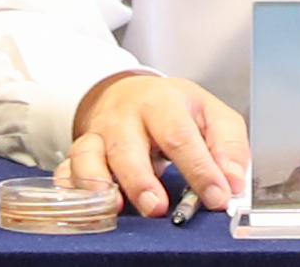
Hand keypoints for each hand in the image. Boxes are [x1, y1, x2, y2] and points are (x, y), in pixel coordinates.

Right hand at [62, 73, 248, 217]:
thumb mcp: (210, 115)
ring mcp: (98, 134)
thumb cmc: (174, 109)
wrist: (130, 92)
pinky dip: (70, 187)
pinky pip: (66, 170)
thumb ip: (228, 147)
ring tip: (116, 206)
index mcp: (163, 103)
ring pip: (89, 156)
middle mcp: (125, 117)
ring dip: (99, 183)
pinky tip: (84, 202)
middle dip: (140, 180)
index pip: (180, 136)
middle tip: (157, 208)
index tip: (217, 197)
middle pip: (127, 147)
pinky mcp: (78, 151)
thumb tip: (233, 182)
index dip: (200, 170)